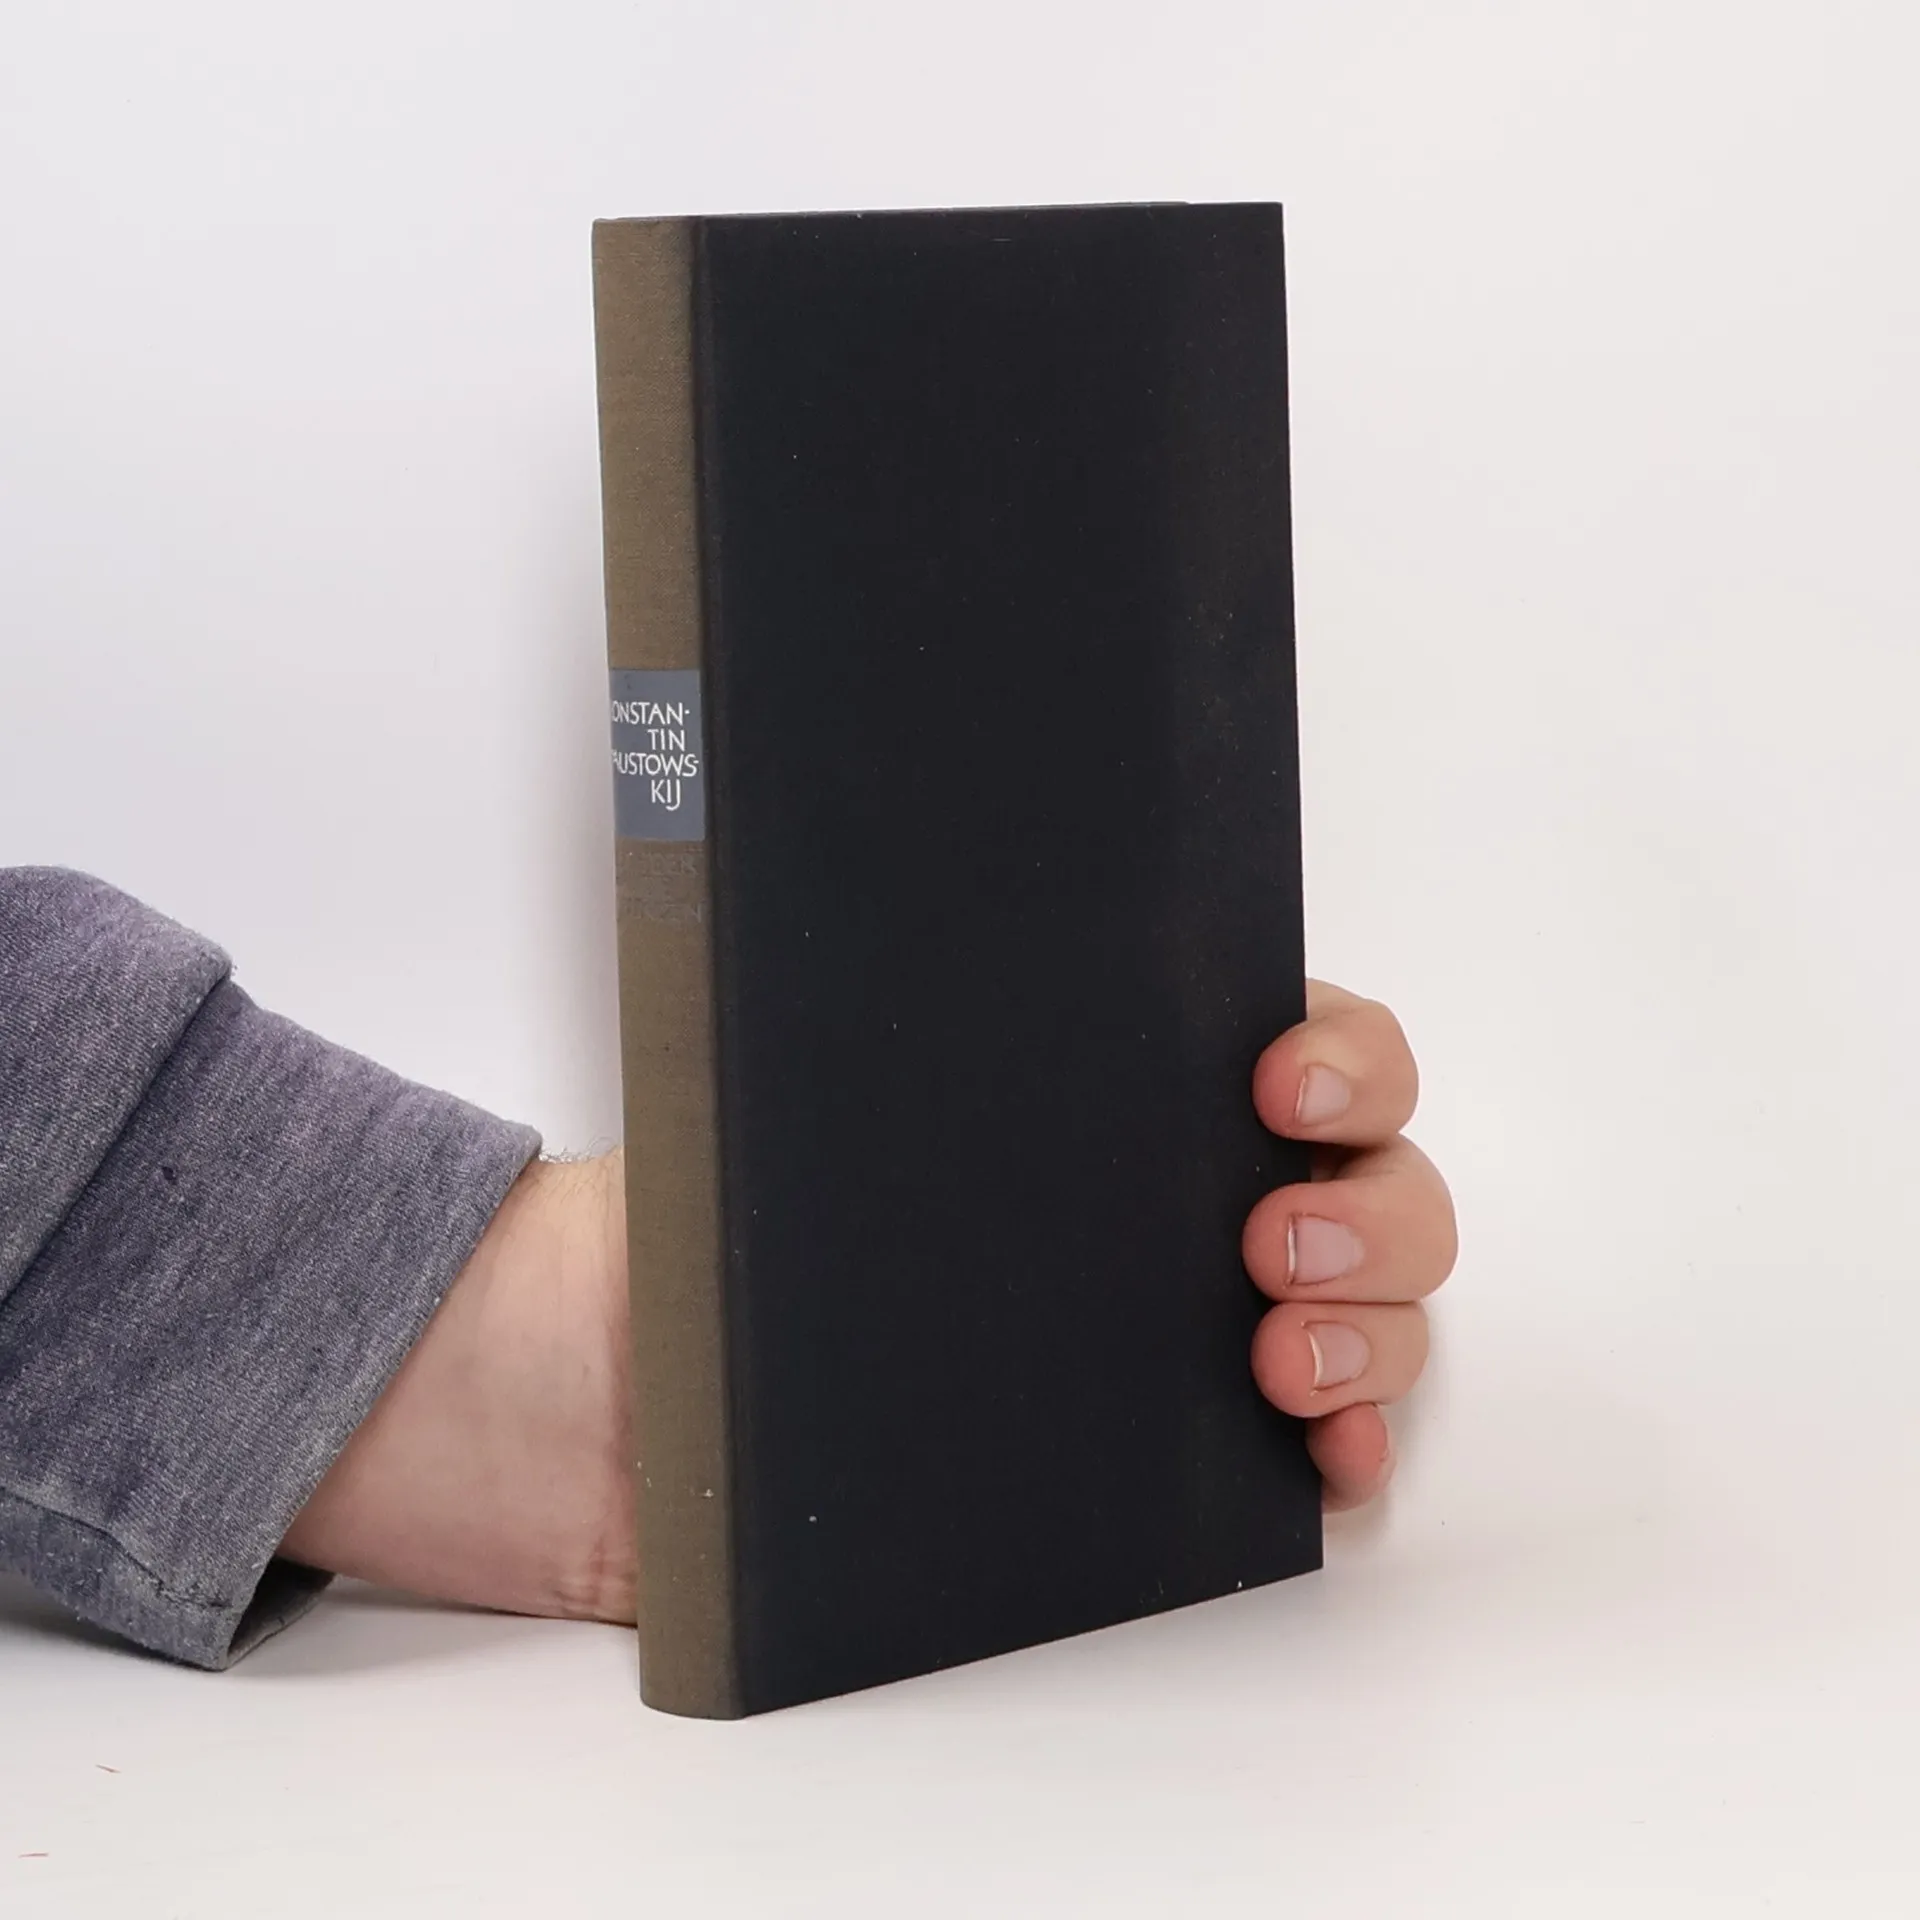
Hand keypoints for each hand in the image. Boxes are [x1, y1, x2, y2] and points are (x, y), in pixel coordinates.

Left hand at [282, 979, 1451, 1617]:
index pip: (1294, 1045)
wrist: (600, 1398)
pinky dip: (1349, 1453)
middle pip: (1369, 1184)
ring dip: (1376, 1330)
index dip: (1336, 1055)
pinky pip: (1314, 1452)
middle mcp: (1170, 1200)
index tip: (1277, 1079)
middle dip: (1370, 1208)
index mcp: (1111, 1092)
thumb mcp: (783, 1087)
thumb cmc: (701, 1219)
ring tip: (1280, 1351)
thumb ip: (883, 1021)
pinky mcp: (1167, 1458)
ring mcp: (1183, 1328)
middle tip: (1271, 1236)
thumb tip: (937, 907)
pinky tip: (1326, 1459)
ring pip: (1371, 1313)